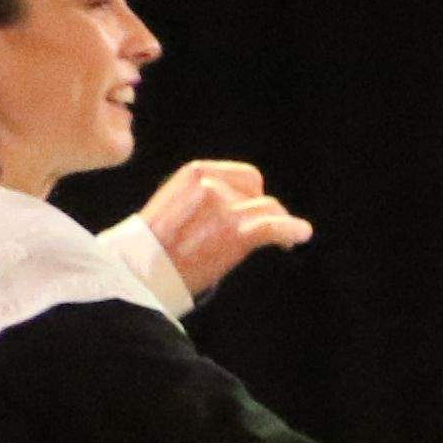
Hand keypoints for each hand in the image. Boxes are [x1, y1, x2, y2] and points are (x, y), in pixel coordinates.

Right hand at [139, 160, 313, 300]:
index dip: (255, 194)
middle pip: (259, 194)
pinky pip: (275, 227)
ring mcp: (224, 208)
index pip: (244, 177)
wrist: (140, 269)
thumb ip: (204, 198)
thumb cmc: (154, 245)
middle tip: (268, 230)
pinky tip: (301, 235)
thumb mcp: (176, 205)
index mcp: (194, 173)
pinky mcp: (235, 233)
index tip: (257, 209)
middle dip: (265, 210)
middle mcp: (211, 185)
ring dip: (281, 224)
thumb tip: (235, 206)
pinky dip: (293, 230)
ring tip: (287, 240)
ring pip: (270, 210)